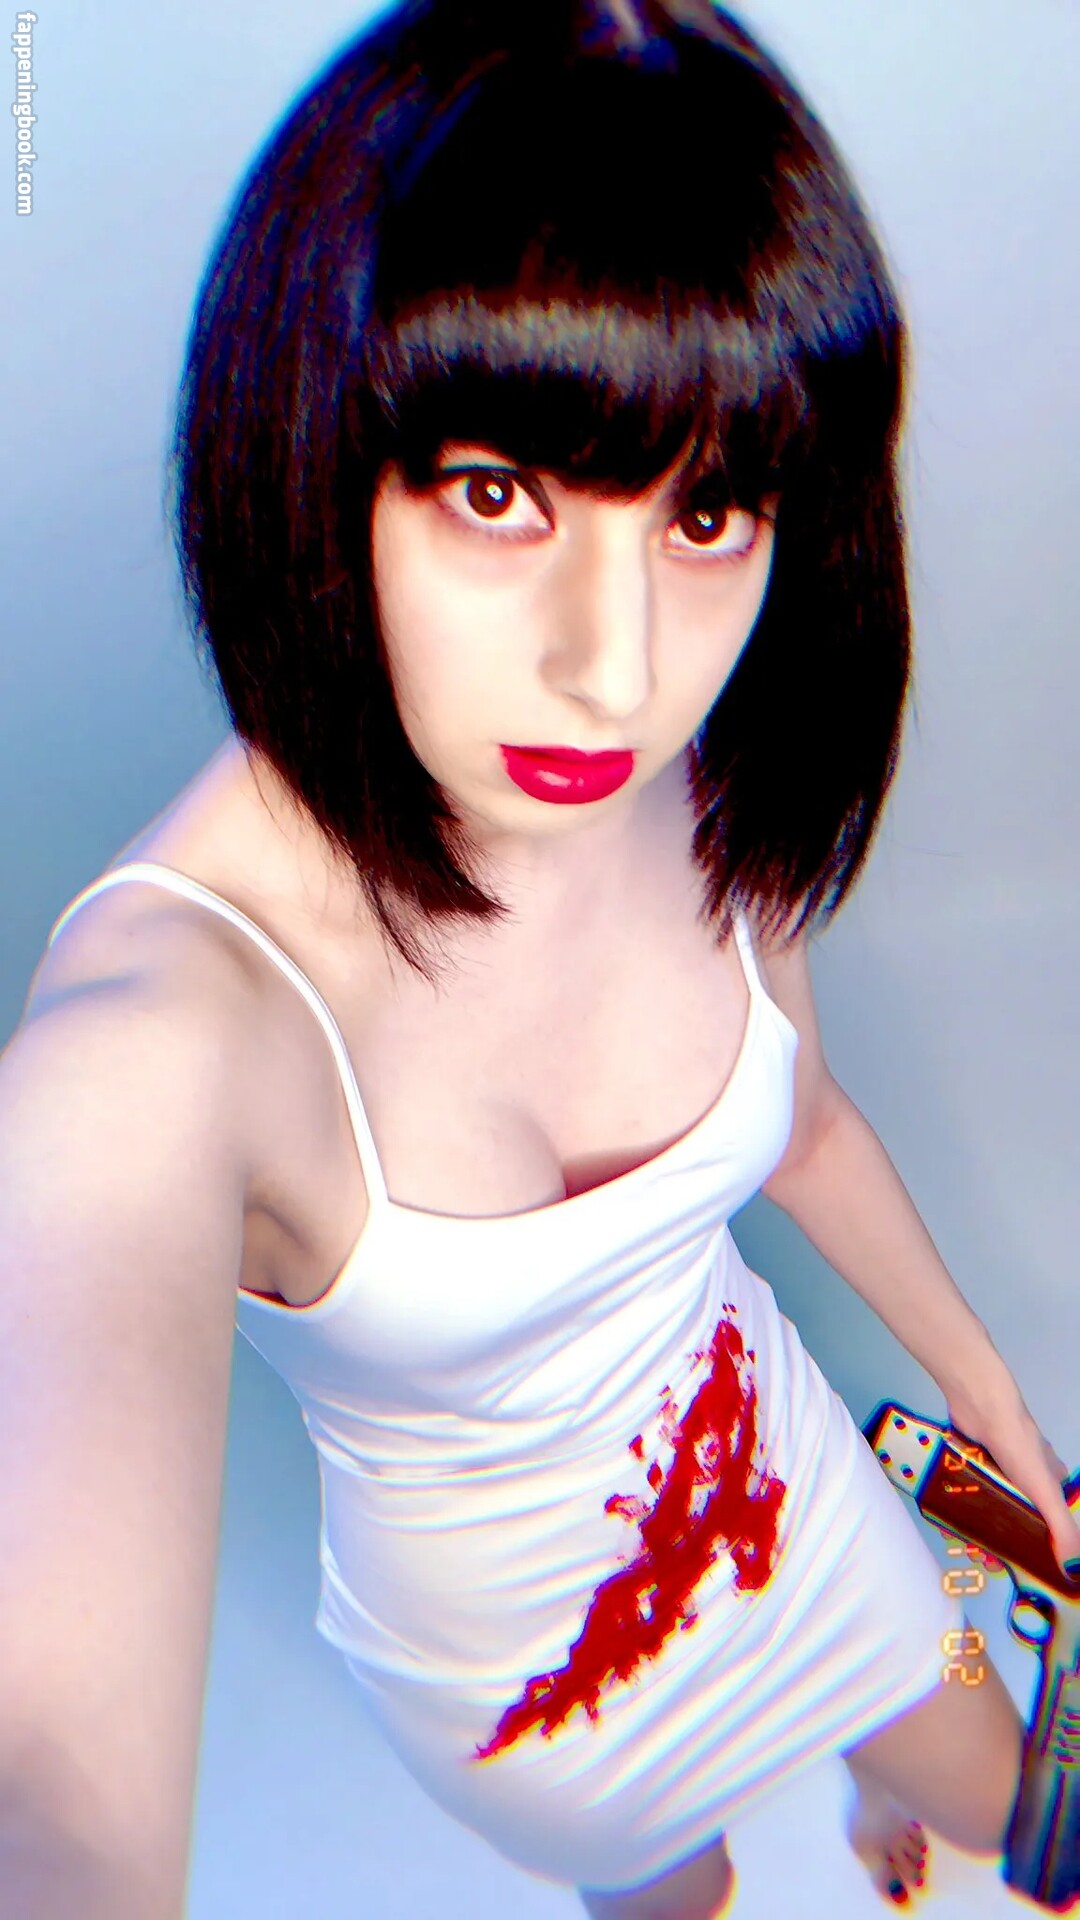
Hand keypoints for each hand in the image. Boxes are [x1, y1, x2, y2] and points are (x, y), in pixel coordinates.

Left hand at [945, 1377, 1079, 1581]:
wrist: (982, 1406)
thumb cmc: (1020, 1446)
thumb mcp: (1046, 1492)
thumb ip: (1062, 1530)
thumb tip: (1072, 1569)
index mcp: (1050, 1484)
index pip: (1046, 1523)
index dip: (1032, 1547)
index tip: (1014, 1564)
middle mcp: (1024, 1477)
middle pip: (1012, 1519)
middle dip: (998, 1542)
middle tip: (983, 1557)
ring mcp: (996, 1468)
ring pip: (985, 1507)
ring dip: (975, 1530)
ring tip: (963, 1544)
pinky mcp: (971, 1461)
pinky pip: (964, 1491)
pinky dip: (957, 1507)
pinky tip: (947, 1523)